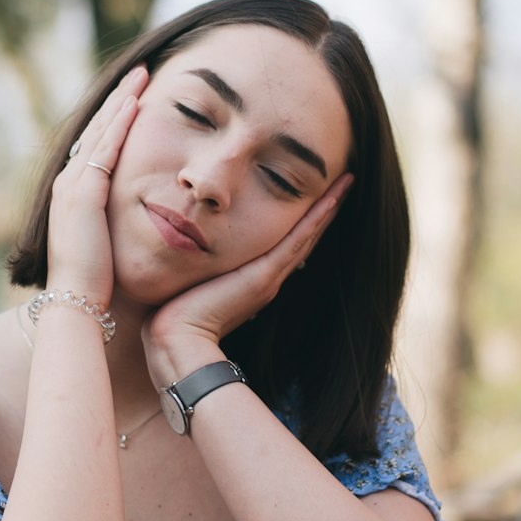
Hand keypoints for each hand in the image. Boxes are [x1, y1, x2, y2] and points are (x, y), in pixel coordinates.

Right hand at [46, 65, 147, 306]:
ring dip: (121, 101)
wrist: (76, 304)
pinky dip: (120, 124)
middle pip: (97, 130)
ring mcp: (72, 187)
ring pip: (100, 132)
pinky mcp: (82, 194)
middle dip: (119, 100)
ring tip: (140, 76)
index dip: (117, 120)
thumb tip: (151, 218)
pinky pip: (104, 149)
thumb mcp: (113, 244)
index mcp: (75, 196)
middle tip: (140, 74)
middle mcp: (68, 184)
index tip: (136, 98)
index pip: (98, 146)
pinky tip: (136, 104)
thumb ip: (124, 223)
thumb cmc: (101, 285)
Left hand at [142, 172, 353, 387]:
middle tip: (344, 181)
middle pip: (304, 235)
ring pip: (306, 234)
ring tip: (346, 182)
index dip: (304, 219)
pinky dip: (315, 221)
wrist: (177, 339)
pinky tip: (330, 200)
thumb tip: (192, 253)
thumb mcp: (193, 281)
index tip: (318, 195)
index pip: (285, 242)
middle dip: (324, 208)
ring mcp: (269, 277)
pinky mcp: (264, 277)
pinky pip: (296, 242)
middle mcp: (268, 277)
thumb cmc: (175, 313)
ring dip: (327, 207)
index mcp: (254, 279)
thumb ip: (201, 268)